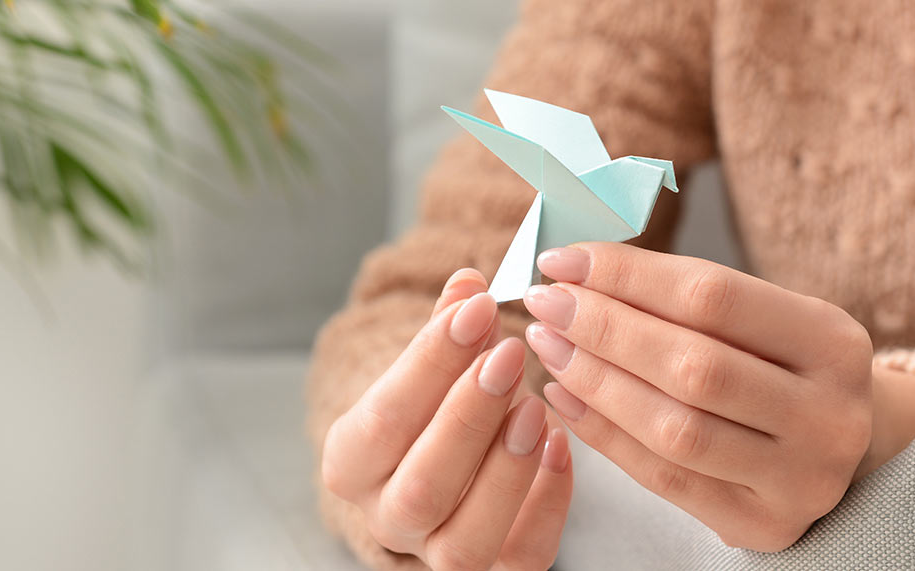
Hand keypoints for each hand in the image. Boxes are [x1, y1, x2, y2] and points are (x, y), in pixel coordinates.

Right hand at [322, 269, 572, 569]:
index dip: (429, 364)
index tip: (476, 310)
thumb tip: (470, 284)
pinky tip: (561, 445)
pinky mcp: (497, 568)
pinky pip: (524, 556)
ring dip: (506, 470)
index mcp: (353, 462)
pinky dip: (548, 503)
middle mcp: (388, 517)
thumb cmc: (432, 404)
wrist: (439, 458)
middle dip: (469, 417)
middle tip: (511, 354)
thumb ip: (449, 325)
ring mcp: (439, 551)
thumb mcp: (430, 361)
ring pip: (466, 540)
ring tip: (537, 405)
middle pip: (422, 487)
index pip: (381, 420)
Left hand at [523, 243, 872, 551]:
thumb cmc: (781, 367)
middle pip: (692, 365)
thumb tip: (576, 266)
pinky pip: (664, 479)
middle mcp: (829, 415)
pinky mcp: (764, 526)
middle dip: (604, 329)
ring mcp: (801, 480)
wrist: (837, 449)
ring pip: (674, 428)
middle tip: (545, 304)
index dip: (627, 276)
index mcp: (835, 342)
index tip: (562, 261)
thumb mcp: (763, 320)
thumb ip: (684, 295)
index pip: (712, 296)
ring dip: (595, 382)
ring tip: (549, 346)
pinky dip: (604, 434)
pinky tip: (563, 397)